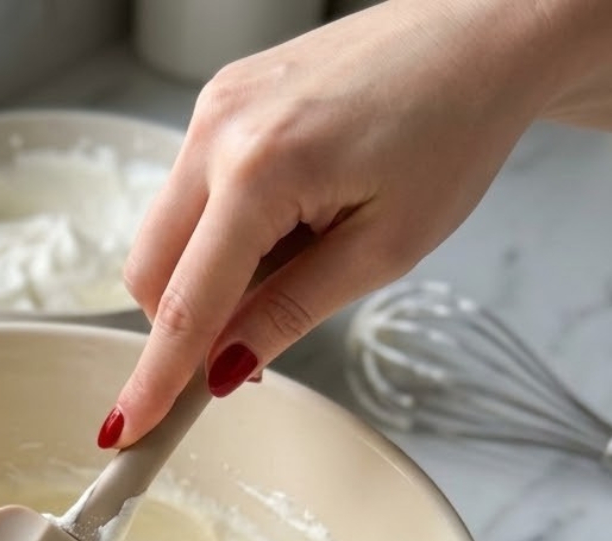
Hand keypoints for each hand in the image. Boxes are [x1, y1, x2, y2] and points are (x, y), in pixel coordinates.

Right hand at [106, 0, 578, 446]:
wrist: (483, 29)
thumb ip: (290, 312)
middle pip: (148, 270)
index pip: (186, 303)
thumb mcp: (384, 248)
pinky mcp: (221, 101)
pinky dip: (215, 237)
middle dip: (178, 327)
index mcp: (259, 170)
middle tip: (239, 357)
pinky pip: (187, 194)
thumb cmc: (454, 124)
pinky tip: (280, 231)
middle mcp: (216, 131)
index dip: (156, 377)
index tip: (128, 429)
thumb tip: (224, 369)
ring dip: (201, 280)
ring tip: (287, 271)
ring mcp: (212, 109)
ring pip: (163, 234)